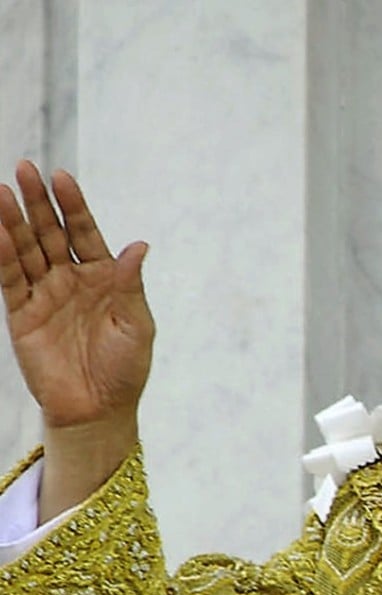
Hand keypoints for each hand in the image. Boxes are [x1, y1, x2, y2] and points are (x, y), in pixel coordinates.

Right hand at [0, 160, 153, 518]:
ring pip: (26, 251)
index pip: (85, 232)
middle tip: (24, 169)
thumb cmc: (126, 368)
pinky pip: (10, 280)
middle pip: (51, 233)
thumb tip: (139, 244)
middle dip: (38, 202)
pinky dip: (2, 256)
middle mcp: (72, 279)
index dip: (73, 205)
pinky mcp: (23, 315)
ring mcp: (45, 295)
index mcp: (105, 277)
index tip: (61, 176)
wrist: (99, 409)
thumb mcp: (137, 324)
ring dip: (13, 222)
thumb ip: (132, 285)